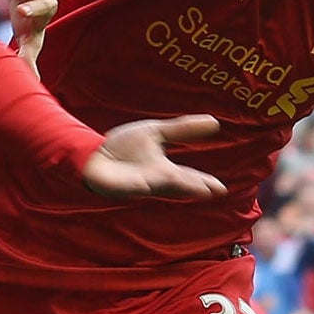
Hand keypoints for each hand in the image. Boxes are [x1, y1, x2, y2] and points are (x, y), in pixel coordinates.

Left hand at [81, 115, 226, 200]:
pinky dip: (138, 185)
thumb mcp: (156, 133)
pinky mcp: (119, 185)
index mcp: (163, 170)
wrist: (93, 153)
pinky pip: (130, 185)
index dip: (203, 182)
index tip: (220, 188)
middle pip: (177, 183)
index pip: (188, 177)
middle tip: (213, 191)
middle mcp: (153, 180)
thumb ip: (183, 130)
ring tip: (194, 187)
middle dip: (193, 186)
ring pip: (158, 185)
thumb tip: (216, 122)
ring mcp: (136, 184)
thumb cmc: (124, 148)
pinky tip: (147, 183)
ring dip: (173, 185)